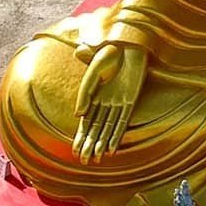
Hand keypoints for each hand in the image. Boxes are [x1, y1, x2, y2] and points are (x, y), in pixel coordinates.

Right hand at [72, 42, 147, 164]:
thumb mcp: (93, 72)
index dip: (80, 137)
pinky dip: (117, 134)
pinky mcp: (131, 100)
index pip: (86, 121)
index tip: (74, 151)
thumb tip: (78, 114)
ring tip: (96, 159)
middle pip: (96, 128)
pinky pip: (123, 120)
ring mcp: (118, 102)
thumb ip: (85, 92)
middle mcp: (105, 101)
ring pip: (108, 127)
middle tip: (84, 162)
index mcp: (93, 95)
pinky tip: (112, 146)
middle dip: (90, 144)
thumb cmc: (108, 53)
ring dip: (102, 143)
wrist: (127, 43)